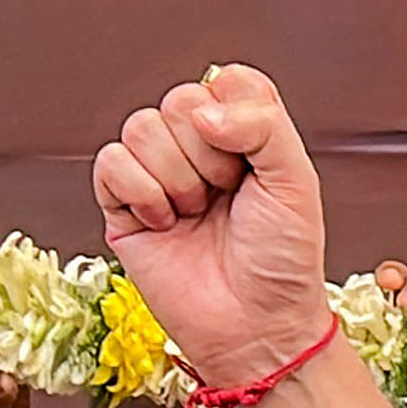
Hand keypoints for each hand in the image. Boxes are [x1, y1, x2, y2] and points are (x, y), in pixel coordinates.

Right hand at [93, 66, 333, 390]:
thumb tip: (205, 113)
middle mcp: (198, 149)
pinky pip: (110, 164)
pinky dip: (140, 194)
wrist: (256, 326)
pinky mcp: (122, 206)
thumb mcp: (296, 181)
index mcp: (243, 136)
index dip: (235, 114)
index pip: (225, 82)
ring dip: (176, 178)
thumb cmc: (282, 262)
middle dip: (207, 155)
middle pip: (178, 102)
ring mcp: (158, 175)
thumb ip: (263, 124)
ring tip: (196, 213)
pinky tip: (164, 223)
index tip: (251, 159)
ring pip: (140, 128)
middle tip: (226, 196)